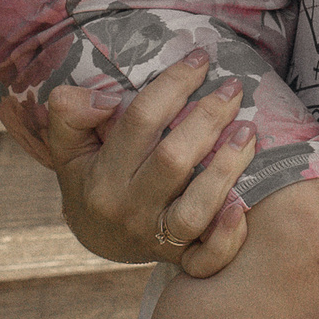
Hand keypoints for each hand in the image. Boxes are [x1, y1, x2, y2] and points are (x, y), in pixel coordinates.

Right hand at [41, 54, 253, 275]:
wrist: (99, 236)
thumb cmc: (93, 176)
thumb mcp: (69, 145)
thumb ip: (70, 114)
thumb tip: (105, 100)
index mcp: (102, 177)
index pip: (140, 121)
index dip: (173, 84)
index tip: (200, 58)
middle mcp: (128, 210)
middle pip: (173, 161)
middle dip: (208, 118)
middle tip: (234, 88)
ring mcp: (155, 239)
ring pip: (194, 210)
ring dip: (226, 169)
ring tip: (249, 131)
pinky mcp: (180, 259)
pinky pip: (205, 260)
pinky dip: (226, 239)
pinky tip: (242, 210)